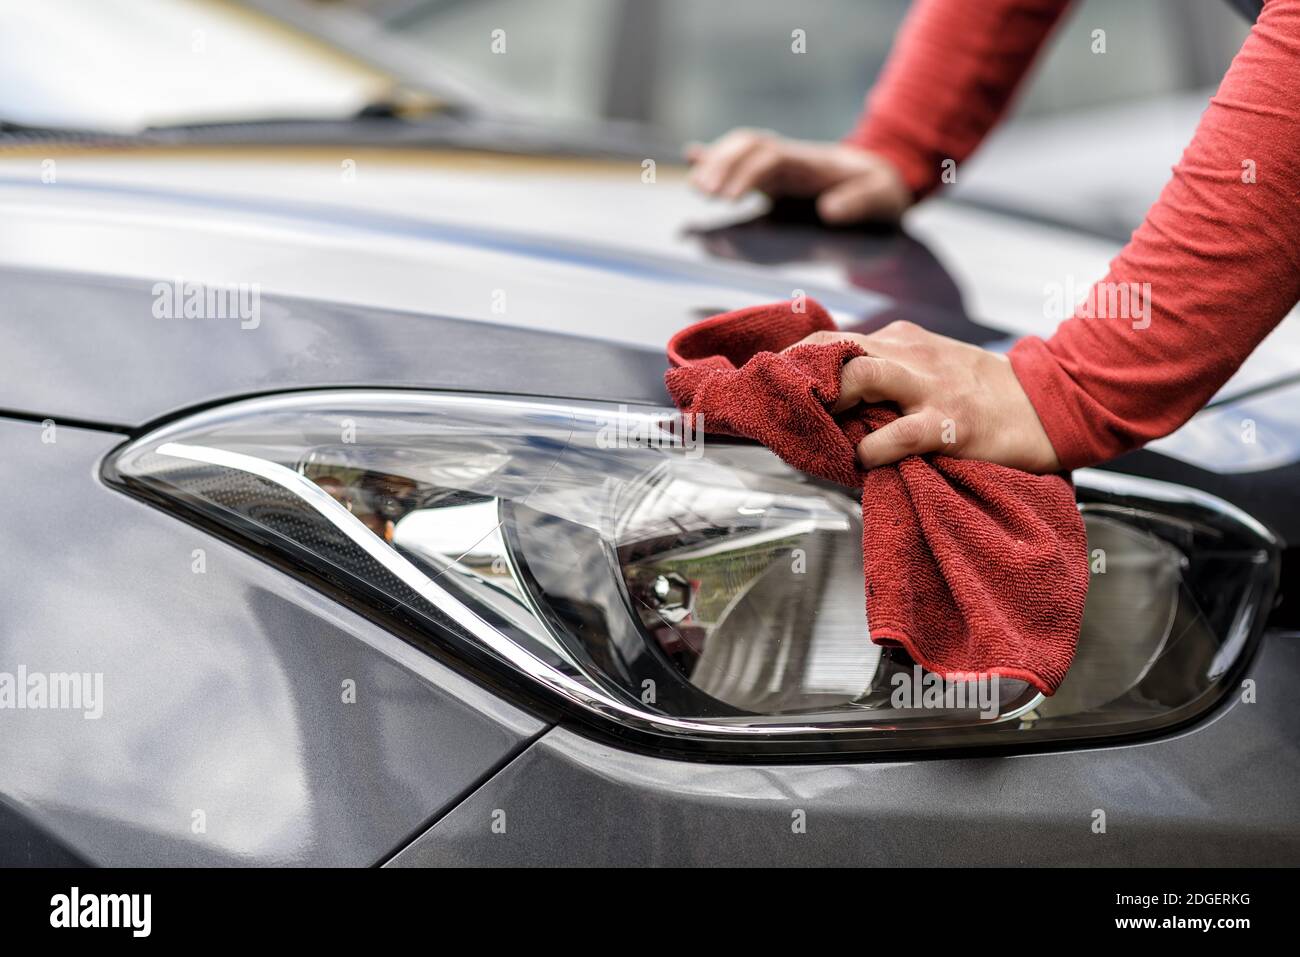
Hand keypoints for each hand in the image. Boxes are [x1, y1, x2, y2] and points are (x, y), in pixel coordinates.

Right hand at [686, 129, 911, 223]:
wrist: (882, 176)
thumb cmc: (881, 189)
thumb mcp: (881, 197)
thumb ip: (859, 203)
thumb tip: (828, 212)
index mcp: (810, 162)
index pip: (770, 159)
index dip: (745, 174)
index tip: (727, 199)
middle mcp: (790, 158)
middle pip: (748, 147)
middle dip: (721, 166)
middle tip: (702, 194)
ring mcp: (780, 164)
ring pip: (740, 149)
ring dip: (715, 162)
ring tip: (696, 187)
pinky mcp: (774, 175)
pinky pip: (741, 160)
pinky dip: (715, 156)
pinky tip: (690, 155)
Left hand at [789, 321, 1061, 472]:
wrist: (1053, 402)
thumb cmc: (985, 393)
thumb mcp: (929, 366)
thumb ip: (883, 375)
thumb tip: (828, 403)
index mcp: (899, 341)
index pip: (830, 340)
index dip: (793, 361)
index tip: (764, 383)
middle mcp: (908, 355)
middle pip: (834, 350)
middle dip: (797, 376)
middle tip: (772, 404)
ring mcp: (930, 387)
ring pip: (861, 375)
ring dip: (828, 400)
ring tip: (809, 426)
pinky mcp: (950, 423)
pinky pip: (899, 434)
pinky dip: (872, 449)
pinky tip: (860, 461)